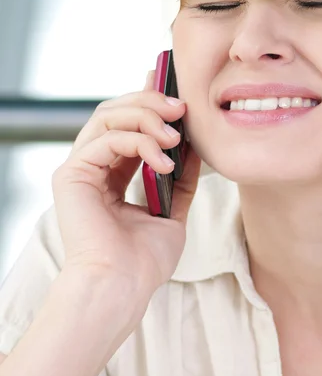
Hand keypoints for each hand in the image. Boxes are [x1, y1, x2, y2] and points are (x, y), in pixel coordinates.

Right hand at [52, 71, 200, 305]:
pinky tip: (163, 161)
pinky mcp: (72, 174)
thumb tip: (195, 143)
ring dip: (147, 117)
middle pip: (116, 111)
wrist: (123, 287)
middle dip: (151, 102)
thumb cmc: (145, 259)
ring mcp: (81, 168)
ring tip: (175, 136)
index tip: (173, 88)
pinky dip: (139, 142)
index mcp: (113, 173)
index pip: (128, 124)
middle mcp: (95, 166)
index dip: (148, 101)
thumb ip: (180, 176)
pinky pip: (106, 138)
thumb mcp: (172, 209)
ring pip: (109, 116)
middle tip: (181, 107)